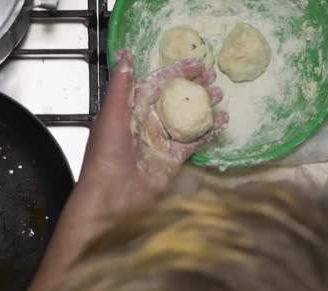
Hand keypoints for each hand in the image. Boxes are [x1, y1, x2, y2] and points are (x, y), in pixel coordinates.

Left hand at [80, 50, 227, 204]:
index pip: (157, 83)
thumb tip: (125, 55)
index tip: (196, 64)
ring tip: (220, 96)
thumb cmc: (105, 157)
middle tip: (213, 77)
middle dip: (193, 86)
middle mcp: (146, 122)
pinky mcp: (172, 158)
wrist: (111, 198)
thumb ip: (120, 86)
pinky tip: (222, 122)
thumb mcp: (111, 116)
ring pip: (186, 118)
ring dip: (203, 106)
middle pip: (174, 98)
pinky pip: (193, 141)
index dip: (176, 72)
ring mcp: (160, 140)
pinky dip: (208, 131)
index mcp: (130, 109)